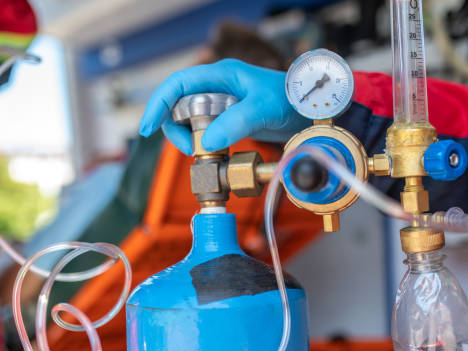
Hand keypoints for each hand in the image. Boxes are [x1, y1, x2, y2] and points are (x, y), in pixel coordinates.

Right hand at [139, 59, 309, 154]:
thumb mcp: (263, 109)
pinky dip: (204, 142)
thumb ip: (236, 123)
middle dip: (176, 128)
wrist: (312, 111)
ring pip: (191, 120)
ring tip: (206, 152)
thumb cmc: (292, 100)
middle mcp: (219, 87)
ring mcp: (224, 103)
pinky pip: (206, 130)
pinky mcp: (230, 118)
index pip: (177, 85)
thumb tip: (206, 142)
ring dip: (191, 138)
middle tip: (190, 149)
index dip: (158, 104)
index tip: (147, 127)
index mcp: (222, 75)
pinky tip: (216, 151)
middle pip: (179, 105)